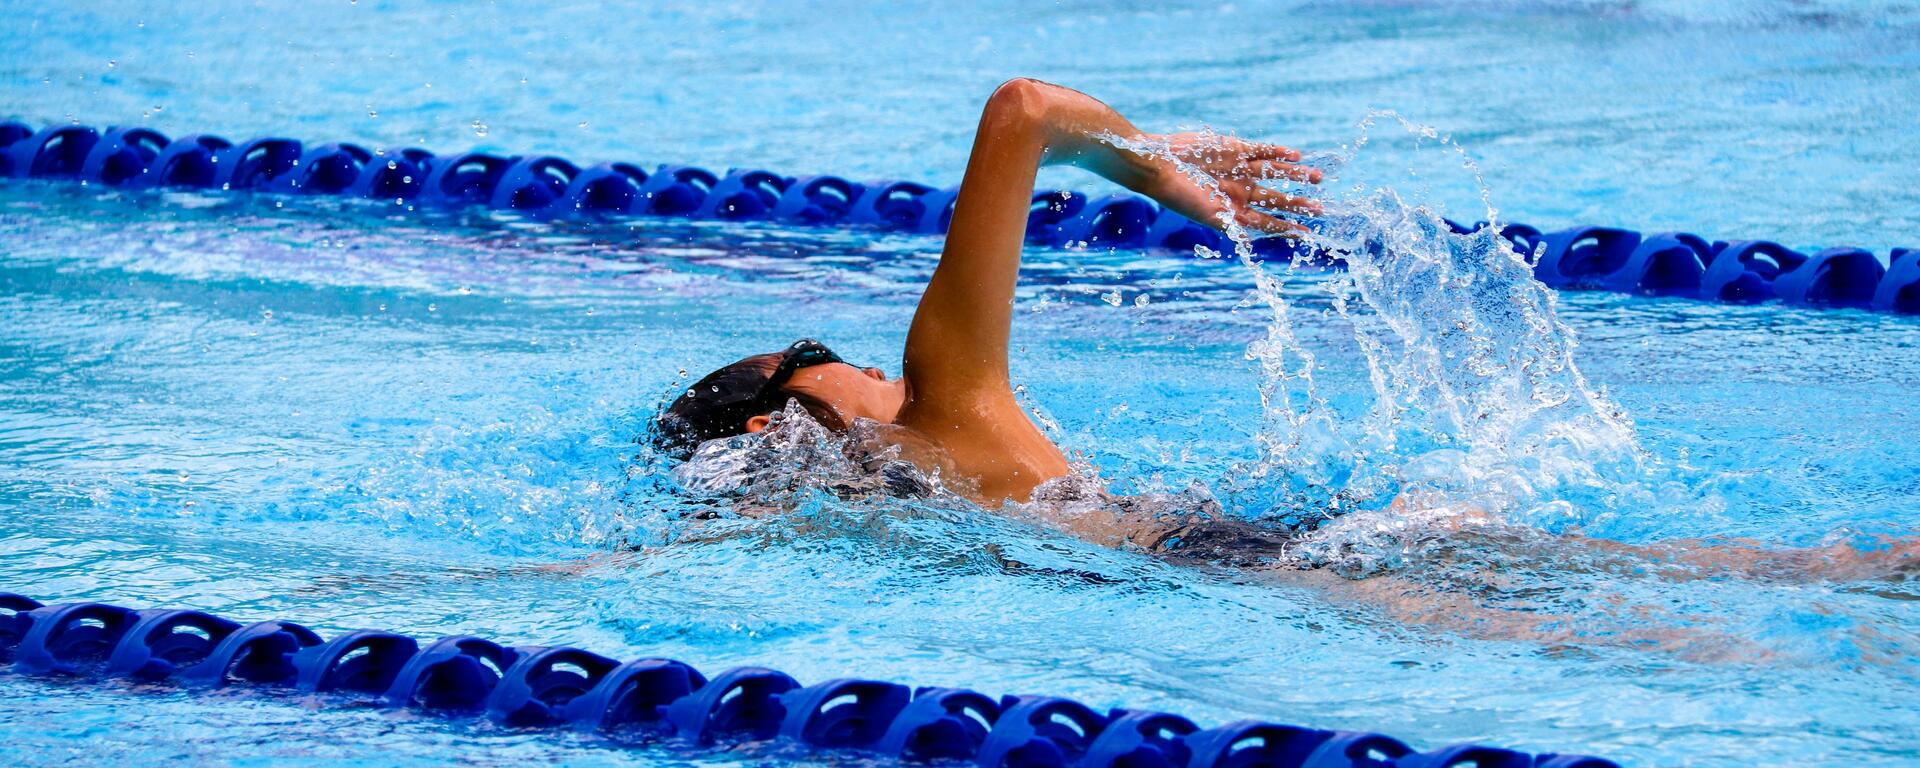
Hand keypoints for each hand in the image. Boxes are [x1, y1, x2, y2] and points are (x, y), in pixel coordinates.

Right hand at [1132, 132, 1322, 235]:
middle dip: (1297, 203)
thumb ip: (1230, 225)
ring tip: (1317, 177)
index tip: (1307, 234)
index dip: (1287, 228)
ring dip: (1295, 175)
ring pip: (1274, 173)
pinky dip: (1278, 153)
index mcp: (1233, 210)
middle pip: (1276, 198)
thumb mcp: (1206, 215)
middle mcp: (1239, 191)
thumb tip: (1250, 241)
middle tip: (1319, 208)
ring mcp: (1238, 169)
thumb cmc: (1179, 195)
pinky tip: (1295, 156)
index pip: (1267, 221)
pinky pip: (1262, 151)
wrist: (1159, 164)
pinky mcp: (1234, 149)